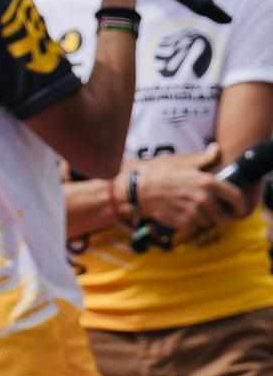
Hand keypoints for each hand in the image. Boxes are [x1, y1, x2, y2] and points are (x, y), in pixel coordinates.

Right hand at [126, 156, 253, 238]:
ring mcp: (192, 212)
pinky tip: (184, 214)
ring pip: (209, 222)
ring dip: (206, 220)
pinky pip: (194, 226)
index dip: (241, 205)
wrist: (135, 189)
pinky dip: (192, 223)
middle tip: (216, 212)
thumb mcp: (181, 161)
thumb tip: (215, 149)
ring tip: (198, 212)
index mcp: (208, 181)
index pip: (236, 197)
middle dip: (221, 215)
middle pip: (224, 215)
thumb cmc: (158, 172)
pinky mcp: (181, 222)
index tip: (239, 208)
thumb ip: (203, 158)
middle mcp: (203, 198)